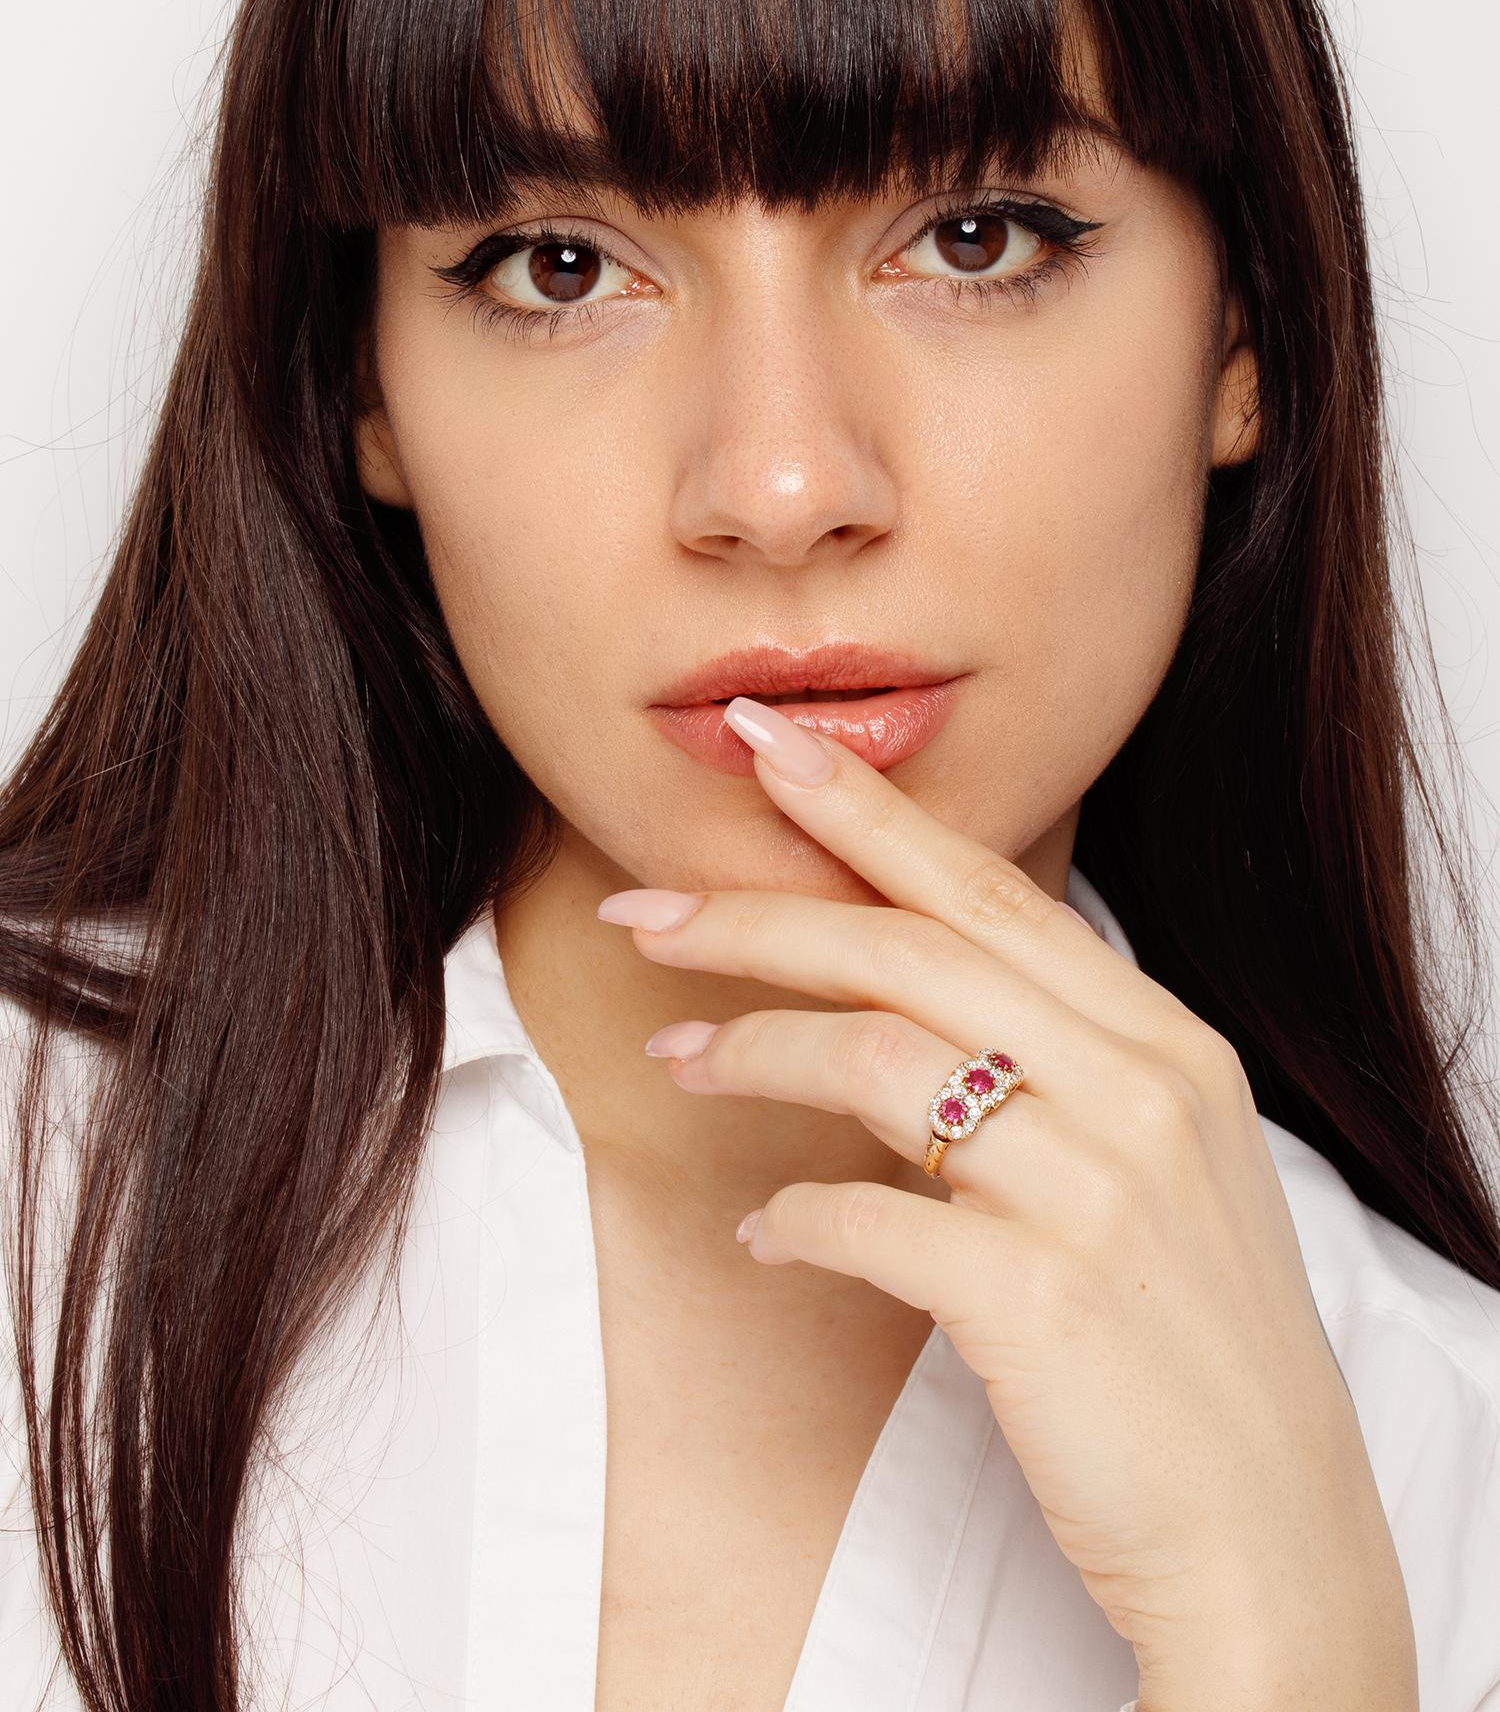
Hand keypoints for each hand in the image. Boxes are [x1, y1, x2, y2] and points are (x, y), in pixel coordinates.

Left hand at [597, 698, 1418, 1707]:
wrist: (1271, 1535)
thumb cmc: (1194, 1343)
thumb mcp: (1167, 1163)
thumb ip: (1067, 1060)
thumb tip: (913, 994)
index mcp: (1166, 1041)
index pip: (990, 890)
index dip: (866, 814)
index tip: (765, 749)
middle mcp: (1141, 1090)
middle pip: (914, 952)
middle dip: (763, 916)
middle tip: (646, 908)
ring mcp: (1098, 1191)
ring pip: (882, 1063)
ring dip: (755, 1049)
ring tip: (674, 1057)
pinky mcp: (1043, 1300)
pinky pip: (872, 1222)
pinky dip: (795, 1216)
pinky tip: (759, 1230)